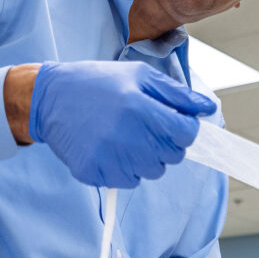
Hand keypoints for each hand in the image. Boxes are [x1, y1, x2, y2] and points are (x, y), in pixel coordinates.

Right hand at [28, 61, 216, 187]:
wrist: (50, 98)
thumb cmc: (99, 83)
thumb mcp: (139, 76)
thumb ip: (177, 95)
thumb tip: (207, 109)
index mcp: (140, 107)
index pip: (186, 134)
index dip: (185, 129)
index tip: (173, 123)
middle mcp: (125, 135)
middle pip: (172, 157)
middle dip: (165, 143)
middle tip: (143, 126)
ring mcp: (108, 157)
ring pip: (151, 172)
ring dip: (145, 158)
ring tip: (124, 136)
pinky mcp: (93, 172)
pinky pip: (127, 181)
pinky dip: (124, 169)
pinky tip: (109, 148)